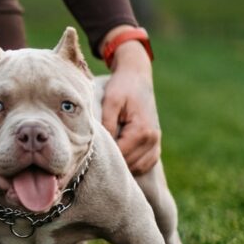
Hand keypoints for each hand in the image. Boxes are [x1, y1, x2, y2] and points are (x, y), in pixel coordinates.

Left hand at [101, 40, 160, 174]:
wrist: (137, 76)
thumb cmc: (122, 87)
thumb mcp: (110, 102)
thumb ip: (107, 124)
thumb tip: (102, 145)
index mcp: (142, 130)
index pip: (120, 155)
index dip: (103, 157)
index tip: (87, 157)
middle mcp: (152, 139)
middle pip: (128, 164)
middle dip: (111, 162)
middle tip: (92, 159)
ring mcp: (156, 143)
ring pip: (137, 168)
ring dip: (122, 165)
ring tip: (105, 157)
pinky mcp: (155, 144)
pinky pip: (144, 164)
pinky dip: (132, 164)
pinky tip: (118, 156)